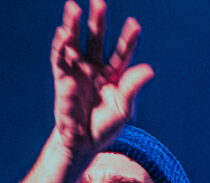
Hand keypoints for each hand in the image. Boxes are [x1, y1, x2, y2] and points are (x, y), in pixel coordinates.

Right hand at [50, 0, 154, 153]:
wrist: (83, 142)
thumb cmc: (105, 126)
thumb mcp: (124, 109)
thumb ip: (133, 88)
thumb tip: (149, 69)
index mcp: (115, 74)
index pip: (123, 52)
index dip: (129, 39)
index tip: (135, 25)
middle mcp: (96, 67)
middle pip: (97, 38)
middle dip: (98, 20)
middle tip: (98, 1)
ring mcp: (78, 70)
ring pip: (75, 42)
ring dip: (73, 25)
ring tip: (72, 7)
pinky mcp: (63, 78)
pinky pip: (60, 58)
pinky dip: (60, 45)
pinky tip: (62, 33)